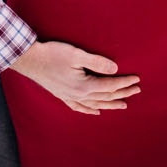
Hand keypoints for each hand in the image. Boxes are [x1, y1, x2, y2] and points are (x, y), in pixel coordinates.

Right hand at [9, 40, 140, 114]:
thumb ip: (97, 62)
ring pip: (94, 104)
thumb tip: (115, 69)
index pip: (110, 86)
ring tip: (123, 105)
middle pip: (105, 96)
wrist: (30, 60)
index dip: (125, 83)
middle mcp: (77, 95)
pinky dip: (89, 110)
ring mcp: (69, 97)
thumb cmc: (53, 54)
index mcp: (83, 86)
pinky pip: (79, 107)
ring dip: (110, 104)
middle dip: (122, 93)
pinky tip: (96, 111)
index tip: (137, 79)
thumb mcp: (77, 55)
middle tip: (137, 90)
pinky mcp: (62, 95)